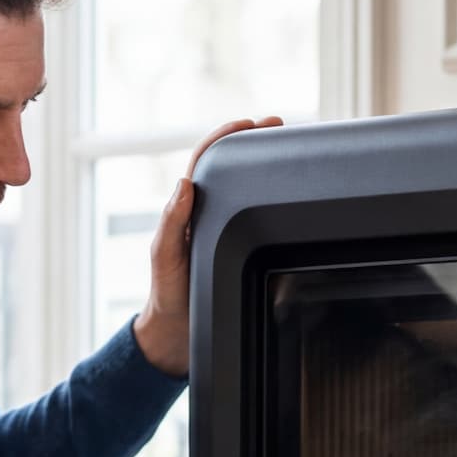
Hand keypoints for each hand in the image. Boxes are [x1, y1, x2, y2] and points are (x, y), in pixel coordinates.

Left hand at [131, 116, 283, 376]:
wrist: (179, 333)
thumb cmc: (169, 294)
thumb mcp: (165, 257)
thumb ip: (172, 222)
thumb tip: (183, 183)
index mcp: (187, 209)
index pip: (206, 161)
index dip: (225, 138)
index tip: (249, 124)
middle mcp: (207, 214)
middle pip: (230, 167)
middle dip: (253, 140)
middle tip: (278, 124)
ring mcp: (224, 230)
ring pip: (245, 189)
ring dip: (265, 164)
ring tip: (289, 144)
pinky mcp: (241, 248)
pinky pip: (257, 217)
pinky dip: (272, 199)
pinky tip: (291, 192)